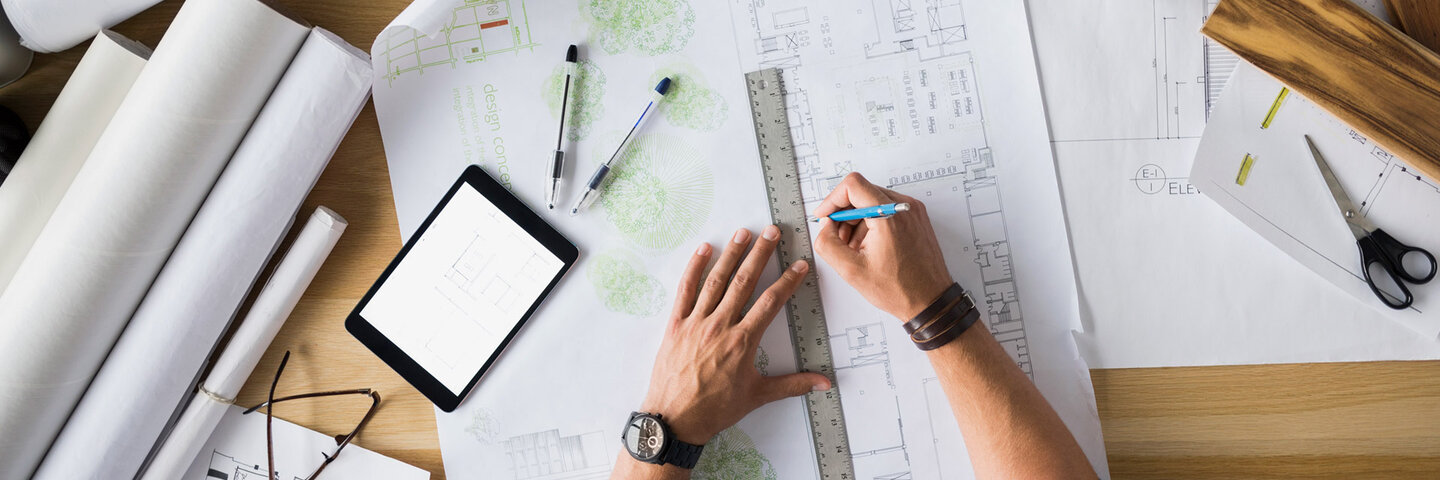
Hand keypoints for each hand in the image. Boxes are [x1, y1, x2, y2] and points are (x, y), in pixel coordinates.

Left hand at [640, 226, 831, 444]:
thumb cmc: (715, 410)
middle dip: (760, 254)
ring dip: (731, 254)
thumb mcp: (758, 396)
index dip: (788, 281)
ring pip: (716, 281)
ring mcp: (696, 323)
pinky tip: (703, 250)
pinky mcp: (675, 326)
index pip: (771, 302)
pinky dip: (693, 269)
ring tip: (743, 232)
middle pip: (744, 282)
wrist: (675, 420)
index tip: (799, 264)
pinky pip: (685, 291)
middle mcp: (720, 327)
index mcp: (743, 342)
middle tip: (772, 231)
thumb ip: (793, 385)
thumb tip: (825, 383)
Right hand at [813, 173, 953, 319]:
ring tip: (855, 248)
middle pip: (861, 192)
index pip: (853, 185)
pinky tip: (869, 247)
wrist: (930, 301)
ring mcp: (912, 211)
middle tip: (838, 239)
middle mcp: (904, 206)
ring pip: (872, 201)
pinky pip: (886, 209)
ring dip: (856, 221)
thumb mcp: (852, 271)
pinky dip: (871, 223)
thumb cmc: (900, 289)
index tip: (824, 216)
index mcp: (889, 215)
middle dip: (843, 214)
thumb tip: (824, 227)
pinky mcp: (915, 218)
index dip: (832, 200)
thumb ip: (828, 244)